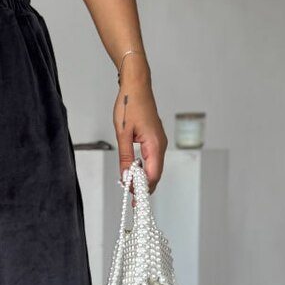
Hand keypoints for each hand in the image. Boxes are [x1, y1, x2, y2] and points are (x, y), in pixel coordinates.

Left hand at [112, 71, 166, 194]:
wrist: (136, 86)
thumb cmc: (130, 105)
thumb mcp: (123, 134)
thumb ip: (126, 157)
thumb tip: (126, 176)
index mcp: (155, 145)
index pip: (152, 175)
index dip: (143, 188)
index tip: (133, 197)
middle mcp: (161, 145)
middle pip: (155, 174)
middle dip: (144, 187)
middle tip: (131, 198)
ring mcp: (159, 142)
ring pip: (154, 167)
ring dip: (143, 178)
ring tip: (130, 187)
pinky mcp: (155, 139)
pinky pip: (152, 159)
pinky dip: (144, 168)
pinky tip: (134, 171)